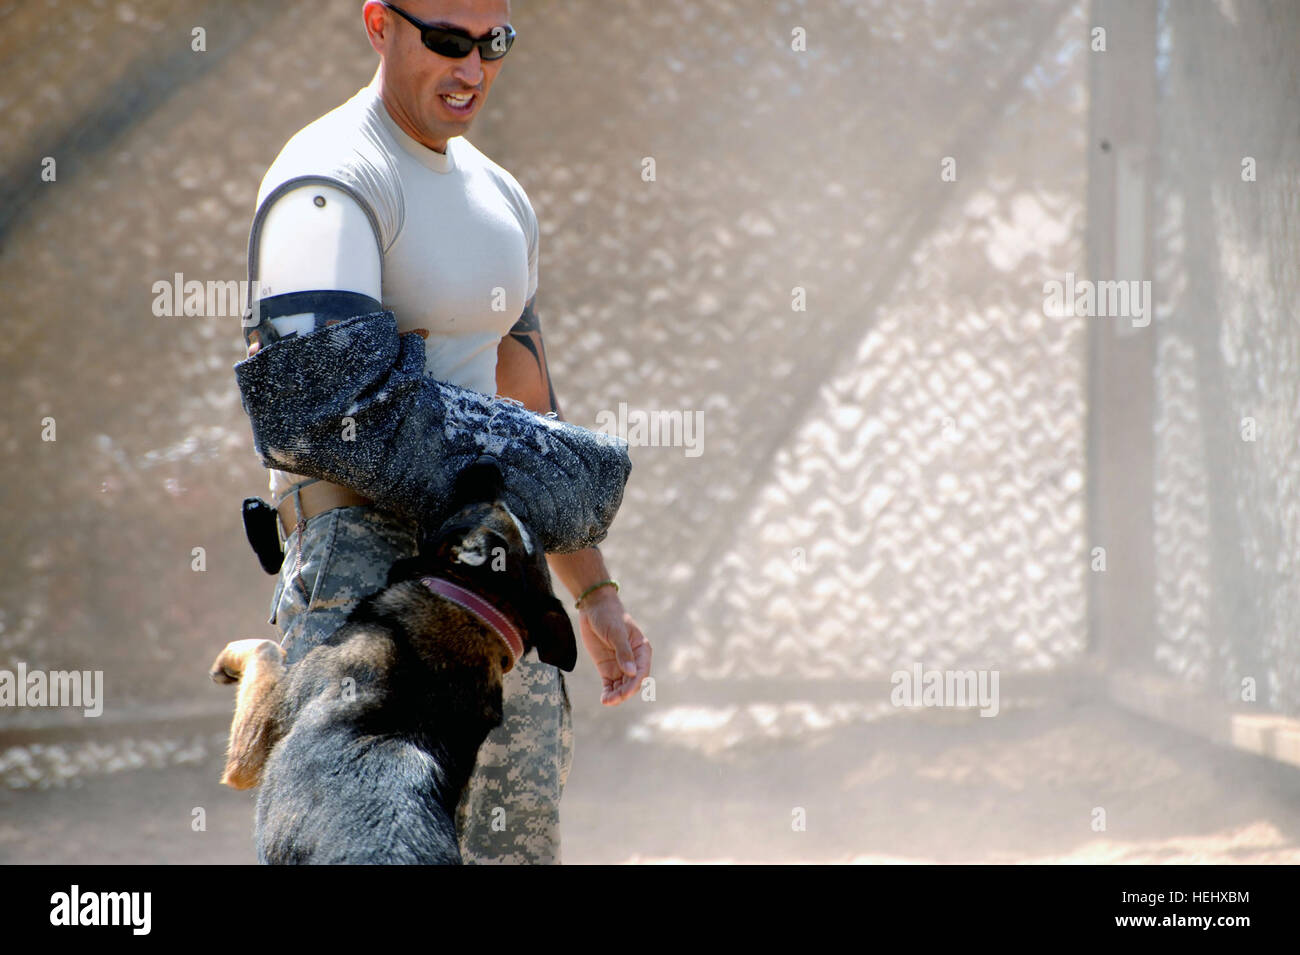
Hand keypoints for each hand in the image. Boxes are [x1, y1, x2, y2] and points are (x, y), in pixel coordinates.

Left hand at [577, 588, 650, 705]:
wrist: (593, 608)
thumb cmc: (609, 616)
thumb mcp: (616, 633)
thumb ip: (623, 653)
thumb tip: (632, 673)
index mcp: (641, 650)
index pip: (642, 671)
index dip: (635, 684)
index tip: (625, 693)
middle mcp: (633, 660)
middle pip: (632, 682)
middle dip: (624, 692)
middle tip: (613, 699)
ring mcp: (620, 665)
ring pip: (622, 686)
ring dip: (616, 695)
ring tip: (607, 701)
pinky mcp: (607, 668)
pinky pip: (610, 684)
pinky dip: (608, 692)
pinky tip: (604, 699)